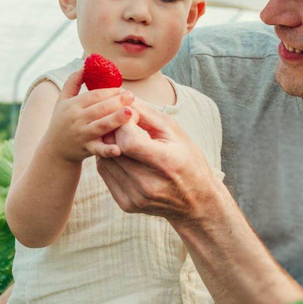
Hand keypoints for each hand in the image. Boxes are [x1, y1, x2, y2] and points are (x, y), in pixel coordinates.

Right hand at [44, 69, 135, 162]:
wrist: (54, 150)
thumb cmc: (62, 122)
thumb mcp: (62, 101)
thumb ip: (72, 82)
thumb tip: (85, 65)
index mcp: (72, 105)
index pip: (94, 95)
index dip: (109, 91)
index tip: (122, 88)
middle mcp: (76, 119)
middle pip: (100, 108)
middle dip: (117, 101)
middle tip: (131, 96)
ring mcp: (82, 135)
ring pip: (101, 126)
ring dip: (116, 119)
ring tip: (131, 112)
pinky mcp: (86, 150)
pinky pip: (99, 150)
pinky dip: (108, 150)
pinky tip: (119, 149)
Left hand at [96, 101, 219, 222]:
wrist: (196, 202)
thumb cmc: (189, 161)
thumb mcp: (176, 132)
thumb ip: (147, 114)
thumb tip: (121, 99)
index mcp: (166, 163)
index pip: (129, 142)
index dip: (123, 124)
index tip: (128, 116)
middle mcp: (148, 184)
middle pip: (114, 150)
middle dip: (113, 131)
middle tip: (121, 123)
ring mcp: (136, 197)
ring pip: (105, 160)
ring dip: (109, 145)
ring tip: (122, 137)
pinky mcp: (127, 204)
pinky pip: (105, 174)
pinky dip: (109, 160)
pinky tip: (121, 154)